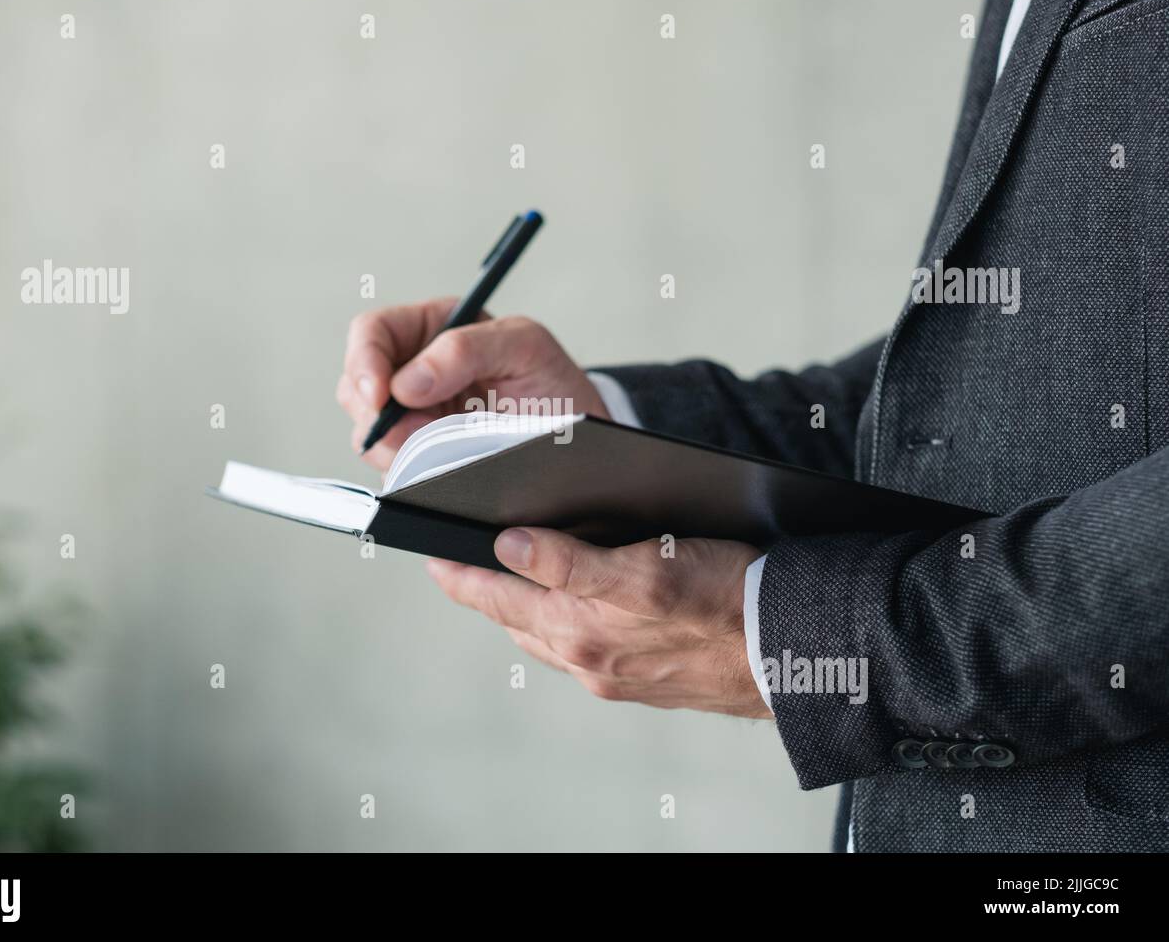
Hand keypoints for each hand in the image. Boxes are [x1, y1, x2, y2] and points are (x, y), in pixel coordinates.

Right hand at [337, 298, 608, 469]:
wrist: (578, 440)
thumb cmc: (554, 383)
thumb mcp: (526, 348)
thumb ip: (467, 349)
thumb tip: (406, 382)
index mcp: (433, 328)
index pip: (372, 333)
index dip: (364, 363)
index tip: (379, 397)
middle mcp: (414, 369)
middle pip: (356, 386)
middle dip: (375, 415)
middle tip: (415, 435)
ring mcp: (414, 415)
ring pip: (369, 432)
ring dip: (393, 447)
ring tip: (439, 451)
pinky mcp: (420, 454)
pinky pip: (391, 465)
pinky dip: (405, 471)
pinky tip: (438, 469)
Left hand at [426, 528, 772, 718]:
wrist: (792, 657)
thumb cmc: (728, 604)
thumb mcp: (644, 570)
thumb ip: (570, 562)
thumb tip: (507, 546)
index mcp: (579, 631)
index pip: (497, 598)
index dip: (461, 575)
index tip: (431, 557)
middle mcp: (590, 658)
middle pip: (518, 618)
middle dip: (487, 590)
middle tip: (461, 566)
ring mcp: (616, 672)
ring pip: (549, 635)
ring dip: (524, 608)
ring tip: (509, 582)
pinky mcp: (644, 675)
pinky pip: (585, 647)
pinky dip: (566, 622)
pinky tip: (577, 607)